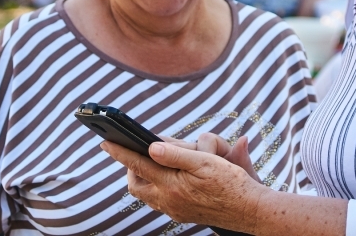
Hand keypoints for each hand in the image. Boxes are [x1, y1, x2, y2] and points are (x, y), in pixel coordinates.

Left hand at [102, 141, 265, 231]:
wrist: (250, 210)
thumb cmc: (231, 183)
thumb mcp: (206, 162)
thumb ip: (176, 155)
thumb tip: (151, 146)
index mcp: (171, 185)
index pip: (138, 164)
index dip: (120, 152)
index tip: (105, 141)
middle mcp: (168, 201)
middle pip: (136, 184)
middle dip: (132, 168)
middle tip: (139, 152)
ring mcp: (174, 210)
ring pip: (147, 194)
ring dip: (146, 177)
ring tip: (155, 161)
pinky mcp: (182, 214)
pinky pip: (160, 200)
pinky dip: (159, 186)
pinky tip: (171, 176)